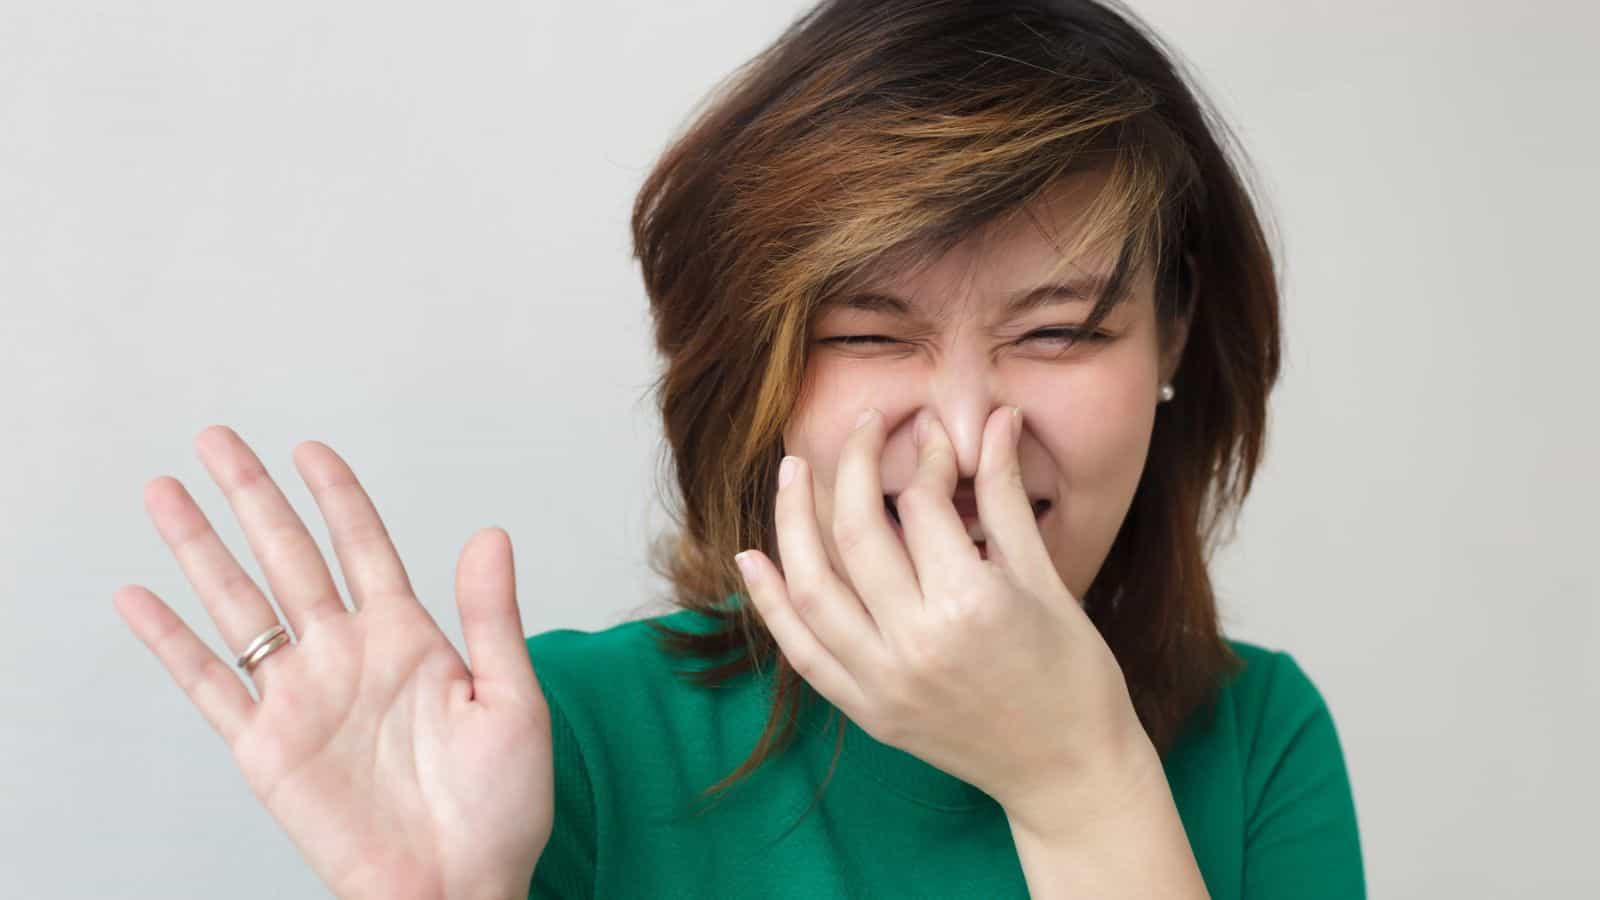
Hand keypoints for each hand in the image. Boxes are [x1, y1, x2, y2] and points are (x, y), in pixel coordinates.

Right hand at [115, 426, 551, 899]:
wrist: (458, 890)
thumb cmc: (500, 810)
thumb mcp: (512, 702)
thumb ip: (491, 618)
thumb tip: (491, 534)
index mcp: (409, 638)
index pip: (364, 546)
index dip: (337, 496)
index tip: (311, 449)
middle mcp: (347, 656)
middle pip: (289, 556)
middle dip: (252, 497)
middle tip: (216, 439)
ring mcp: (302, 698)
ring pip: (239, 604)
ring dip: (200, 549)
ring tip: (165, 492)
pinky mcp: (266, 748)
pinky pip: (209, 684)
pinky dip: (170, 643)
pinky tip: (138, 598)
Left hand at [734, 407, 1151, 835]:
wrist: (1070, 773)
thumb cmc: (1074, 675)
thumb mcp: (1046, 579)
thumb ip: (1006, 498)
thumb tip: (997, 418)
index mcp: (970, 605)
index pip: (922, 506)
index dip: (927, 458)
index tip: (933, 436)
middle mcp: (915, 644)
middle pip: (856, 533)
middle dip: (853, 466)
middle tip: (863, 427)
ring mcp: (882, 683)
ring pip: (812, 588)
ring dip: (792, 522)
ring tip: (791, 472)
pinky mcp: (867, 711)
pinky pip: (802, 652)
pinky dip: (770, 605)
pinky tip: (752, 558)